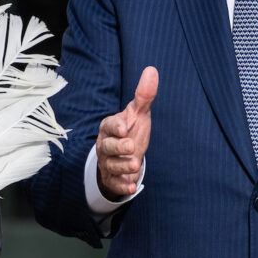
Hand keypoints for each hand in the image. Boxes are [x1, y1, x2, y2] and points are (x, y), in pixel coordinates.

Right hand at [95, 66, 157, 201]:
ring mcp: (108, 162)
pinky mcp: (113, 178)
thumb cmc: (130, 130)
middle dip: (119, 148)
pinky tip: (132, 188)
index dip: (116, 126)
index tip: (125, 127)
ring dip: (123, 167)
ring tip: (136, 166)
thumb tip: (152, 70)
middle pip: (108, 147)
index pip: (109, 125)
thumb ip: (144, 95)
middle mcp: (105, 145)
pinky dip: (123, 186)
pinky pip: (115, 183)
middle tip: (131, 147)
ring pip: (111, 165)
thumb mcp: (138, 113)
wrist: (123, 155)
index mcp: (109, 127)